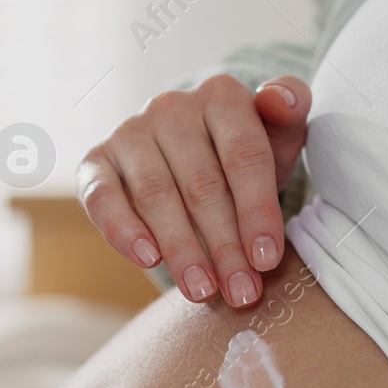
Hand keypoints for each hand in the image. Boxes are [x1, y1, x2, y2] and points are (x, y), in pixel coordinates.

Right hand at [76, 73, 310, 307]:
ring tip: (203, 290)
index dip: (258, 212)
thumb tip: (281, 98)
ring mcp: (130, 131)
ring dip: (182, 250)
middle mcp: (171, 107)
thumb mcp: (278, 137)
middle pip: (202, 184)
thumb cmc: (241, 156)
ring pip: (156, 196)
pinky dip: (124, 230)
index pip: (244, 156)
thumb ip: (290, 113)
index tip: (267, 260)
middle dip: (224, 245)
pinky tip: (148, 260)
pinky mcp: (96, 161)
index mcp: (221, 96)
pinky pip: (104, 198)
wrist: (190, 155)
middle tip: (241, 291)